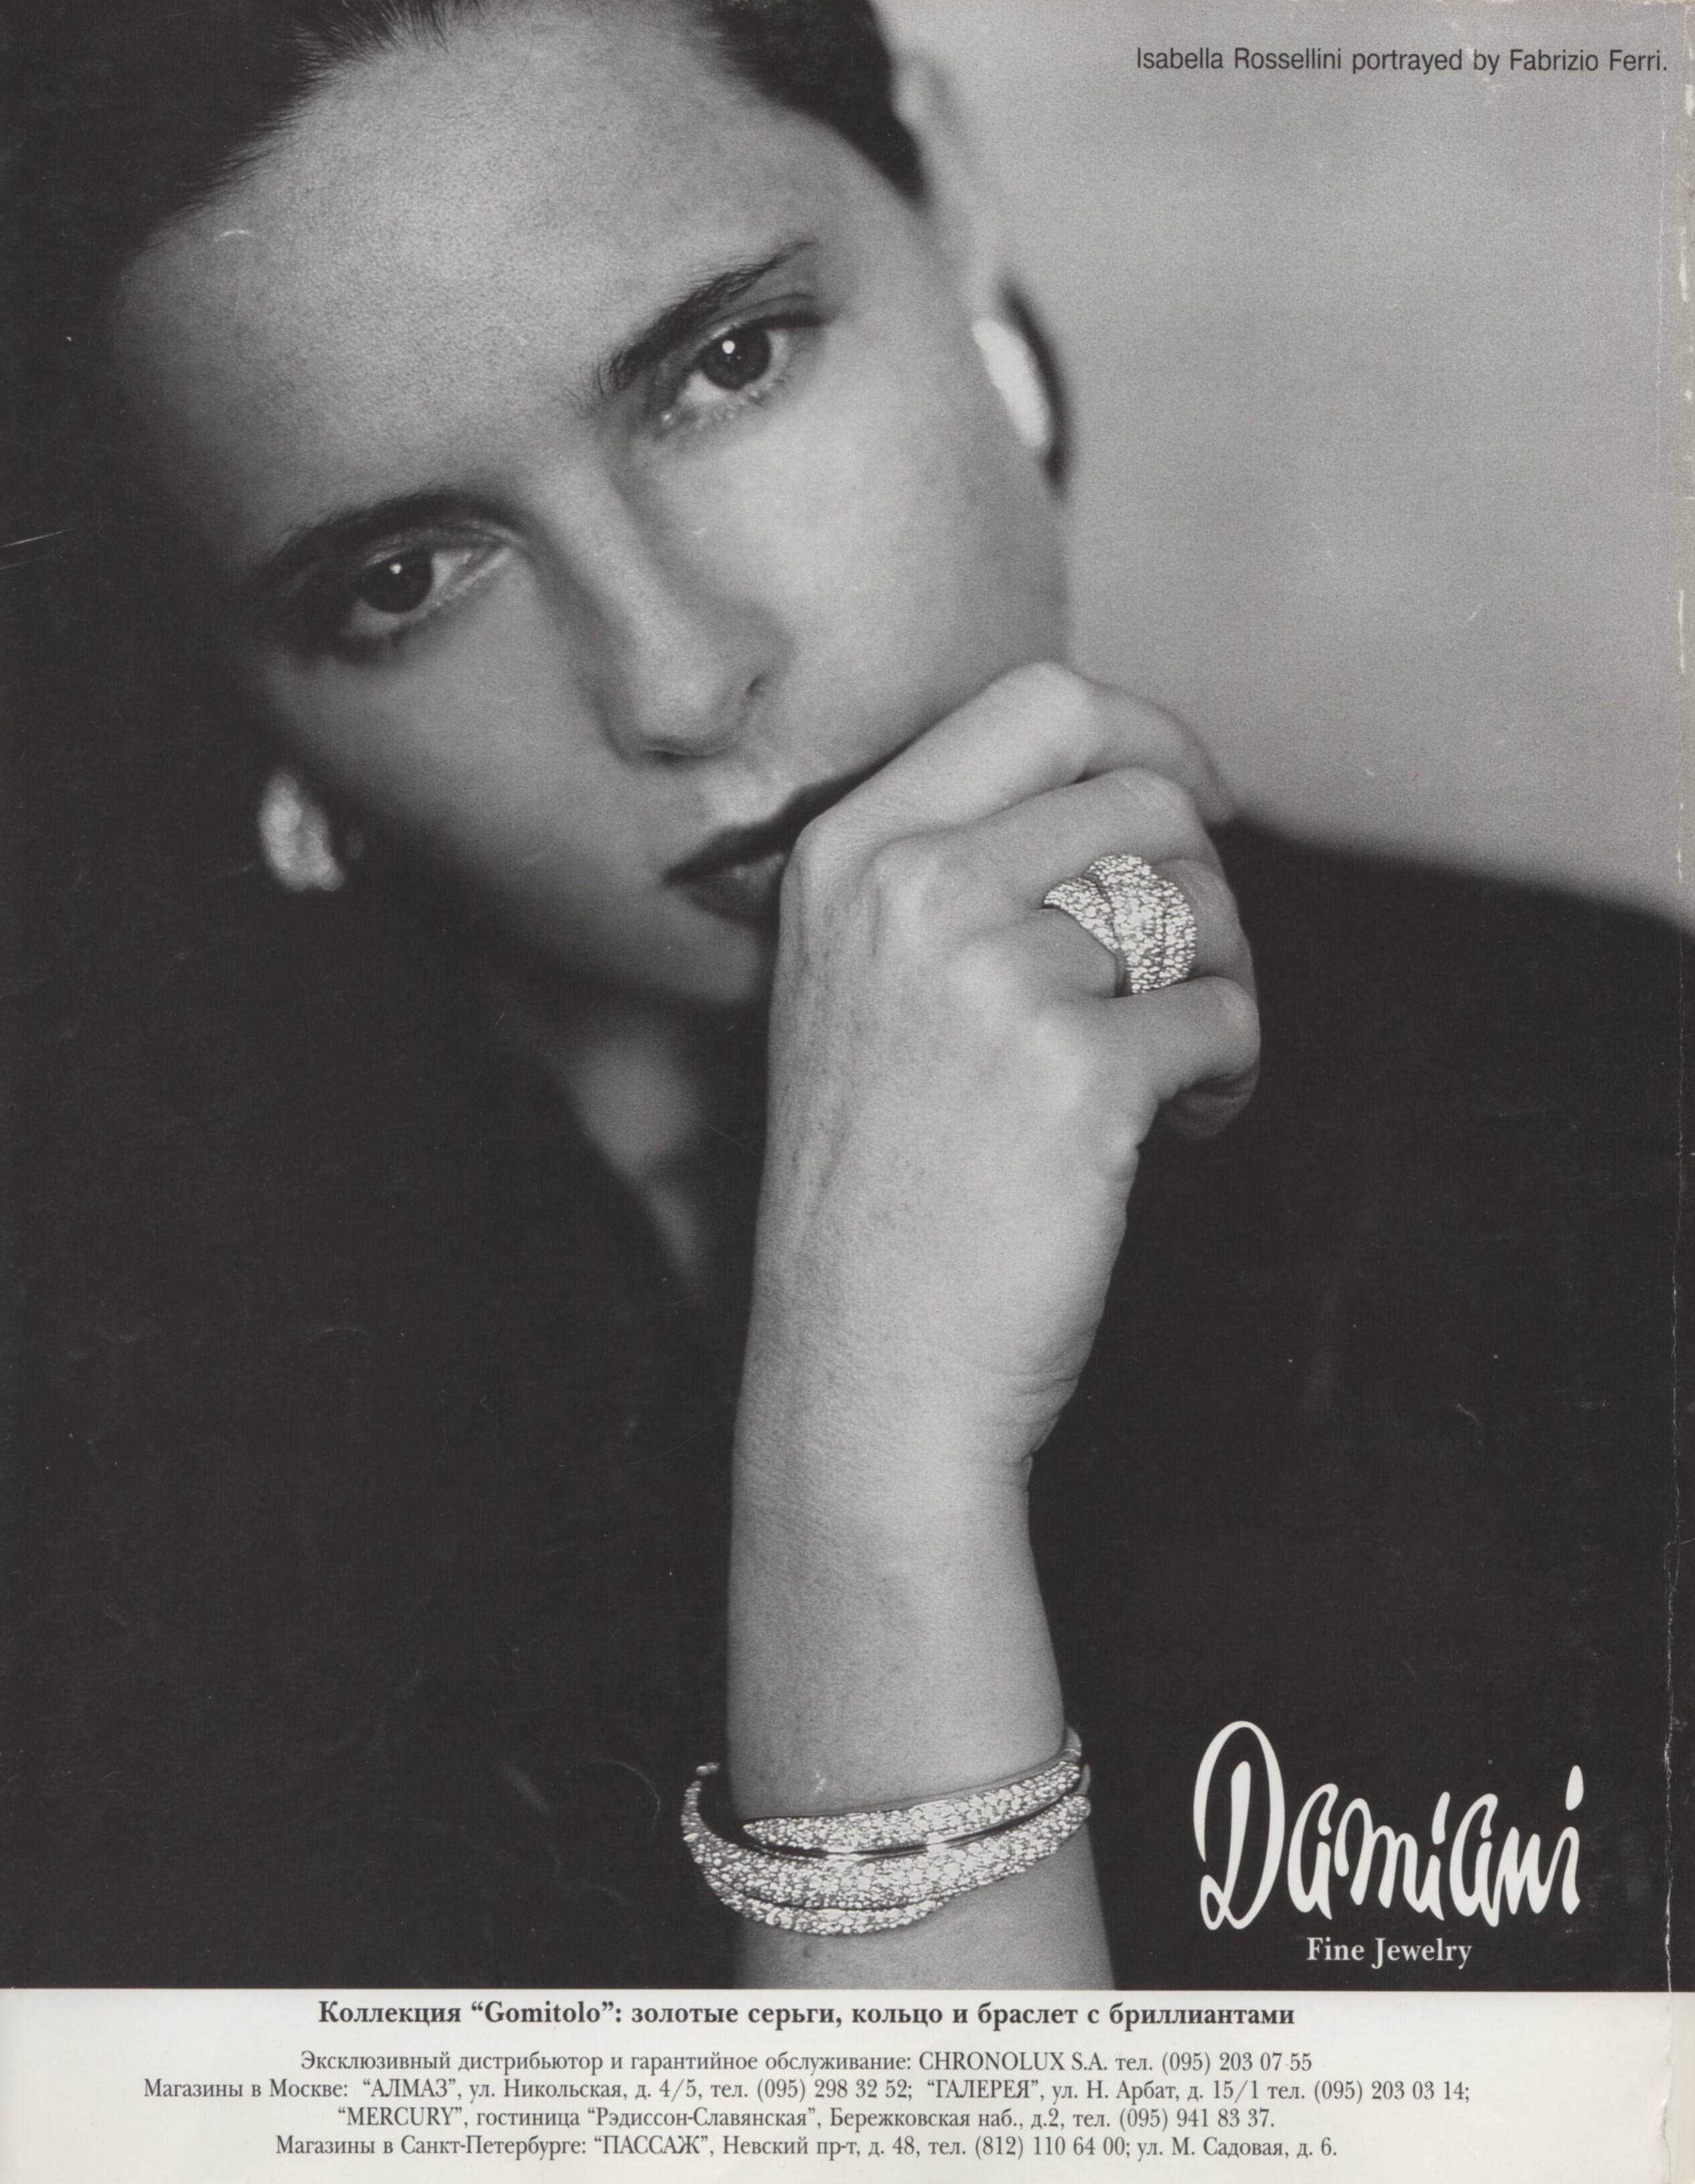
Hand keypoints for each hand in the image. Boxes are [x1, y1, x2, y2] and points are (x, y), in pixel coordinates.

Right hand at [751, 664, 1258, 1484]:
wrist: (860, 1367)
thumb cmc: (881, 1186)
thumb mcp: (863, 989)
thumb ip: (958, 874)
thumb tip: (1138, 794)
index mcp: (849, 853)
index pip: (1038, 703)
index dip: (1148, 736)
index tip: (1202, 800)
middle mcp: (909, 890)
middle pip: (1142, 793)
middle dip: (1201, 880)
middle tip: (1188, 975)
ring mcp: (989, 977)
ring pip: (1197, 904)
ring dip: (1221, 983)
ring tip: (1179, 1073)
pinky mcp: (1076, 1072)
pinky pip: (1225, 1016)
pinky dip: (1230, 1075)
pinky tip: (1181, 1134)